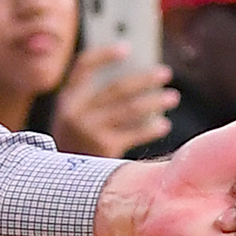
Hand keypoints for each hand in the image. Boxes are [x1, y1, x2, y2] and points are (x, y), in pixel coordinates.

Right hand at [52, 45, 177, 159]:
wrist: (62, 187)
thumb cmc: (77, 147)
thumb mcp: (77, 119)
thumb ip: (96, 99)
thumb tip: (137, 78)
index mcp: (67, 99)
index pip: (84, 66)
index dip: (105, 55)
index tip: (127, 48)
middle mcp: (75, 112)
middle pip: (117, 87)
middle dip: (144, 79)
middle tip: (165, 73)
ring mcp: (89, 130)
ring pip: (131, 108)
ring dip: (155, 101)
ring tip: (173, 97)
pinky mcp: (103, 148)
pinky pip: (135, 132)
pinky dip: (151, 128)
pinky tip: (164, 124)